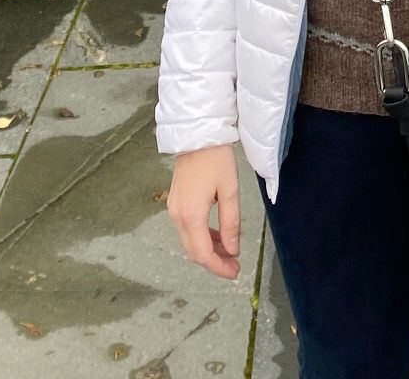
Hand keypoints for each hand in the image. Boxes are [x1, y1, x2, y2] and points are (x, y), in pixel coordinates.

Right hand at [167, 144, 243, 278]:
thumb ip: (231, 223)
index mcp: (191, 215)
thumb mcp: (229, 191)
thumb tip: (232, 250)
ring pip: (190, 241)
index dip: (218, 267)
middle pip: (193, 251)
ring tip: (230, 251)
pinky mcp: (175, 202)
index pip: (202, 254)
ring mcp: (174, 209)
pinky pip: (188, 229)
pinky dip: (202, 237)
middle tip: (235, 266)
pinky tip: (218, 236)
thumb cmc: (217, 159)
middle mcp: (177, 216)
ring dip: (209, 249)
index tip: (235, 272)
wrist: (198, 135)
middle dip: (214, 261)